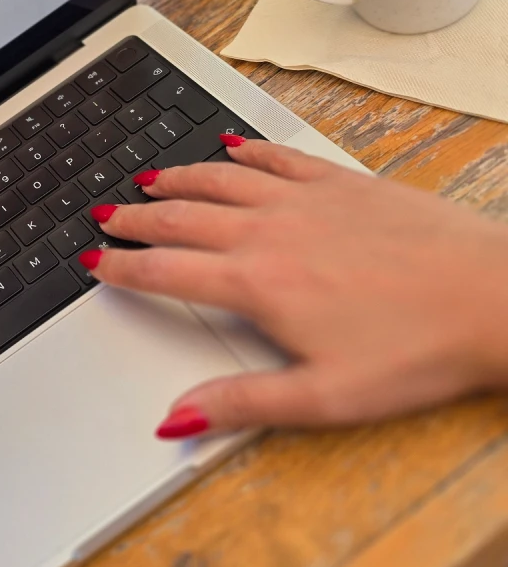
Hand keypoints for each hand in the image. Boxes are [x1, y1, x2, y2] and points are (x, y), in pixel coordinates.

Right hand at [82, 140, 507, 435]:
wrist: (493, 298)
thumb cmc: (418, 351)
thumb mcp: (323, 399)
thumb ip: (240, 405)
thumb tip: (175, 419)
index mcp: (258, 284)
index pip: (168, 270)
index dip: (124, 268)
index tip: (97, 264)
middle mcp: (273, 232)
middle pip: (183, 216)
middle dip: (137, 217)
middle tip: (107, 216)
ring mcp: (308, 200)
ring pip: (222, 179)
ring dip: (178, 177)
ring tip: (149, 178)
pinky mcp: (345, 183)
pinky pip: (280, 156)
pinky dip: (247, 150)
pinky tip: (232, 147)